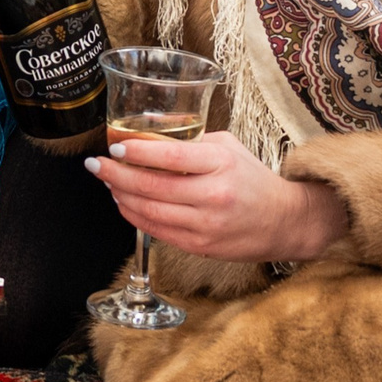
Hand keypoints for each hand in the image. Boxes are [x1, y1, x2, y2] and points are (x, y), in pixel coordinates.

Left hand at [85, 130, 349, 264]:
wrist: (285, 221)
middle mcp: (213, 195)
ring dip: (121, 196)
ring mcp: (206, 224)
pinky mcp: (200, 245)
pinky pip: (157, 231)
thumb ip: (190, 141)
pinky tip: (124, 202)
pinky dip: (134, 216)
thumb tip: (147, 135)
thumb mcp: (227, 147)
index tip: (116, 147)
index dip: (137, 153)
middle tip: (96, 164)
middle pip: (152, 186)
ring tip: (107, 181)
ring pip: (149, 211)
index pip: (171, 158)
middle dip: (116, 175)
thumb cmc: (252, 178)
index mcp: (221, 164)